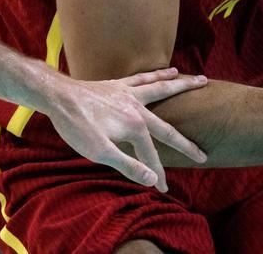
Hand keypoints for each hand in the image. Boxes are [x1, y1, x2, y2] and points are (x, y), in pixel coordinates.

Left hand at [44, 67, 207, 190]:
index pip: (150, 156)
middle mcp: (137, 107)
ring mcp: (129, 93)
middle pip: (167, 128)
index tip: (165, 190)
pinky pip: (143, 79)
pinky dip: (158, 74)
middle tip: (204, 155)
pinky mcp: (119, 85)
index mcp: (134, 126)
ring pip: (162, 89)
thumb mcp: (99, 152)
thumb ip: (128, 165)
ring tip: (202, 81)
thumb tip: (153, 180)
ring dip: (182, 87)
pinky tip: (169, 70)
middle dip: (185, 143)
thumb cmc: (77, 126)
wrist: (58, 96)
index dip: (157, 175)